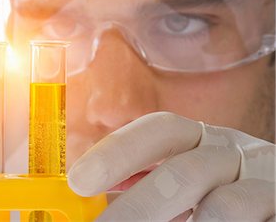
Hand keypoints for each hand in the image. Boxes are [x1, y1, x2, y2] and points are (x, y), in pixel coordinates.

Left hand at [68, 112, 274, 220]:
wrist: (272, 201)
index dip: (117, 151)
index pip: (159, 130)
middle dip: (140, 205)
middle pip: (184, 170)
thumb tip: (90, 196)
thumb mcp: (181, 183)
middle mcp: (234, 153)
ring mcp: (266, 182)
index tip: (79, 180)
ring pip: (224, 206)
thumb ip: (144, 183)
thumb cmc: (216, 195)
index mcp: (200, 139)